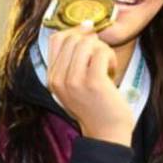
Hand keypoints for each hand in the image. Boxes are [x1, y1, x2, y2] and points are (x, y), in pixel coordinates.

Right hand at [47, 23, 132, 146]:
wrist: (106, 134)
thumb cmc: (95, 107)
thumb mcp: (74, 85)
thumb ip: (72, 61)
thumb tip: (84, 28)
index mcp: (52, 78)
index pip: (56, 39)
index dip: (74, 31)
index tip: (89, 34)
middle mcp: (59, 79)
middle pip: (72, 38)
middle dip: (91, 41)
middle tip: (101, 57)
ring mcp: (74, 80)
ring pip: (87, 42)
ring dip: (102, 49)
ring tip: (106, 65)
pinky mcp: (93, 81)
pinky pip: (101, 52)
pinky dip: (110, 56)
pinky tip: (111, 70)